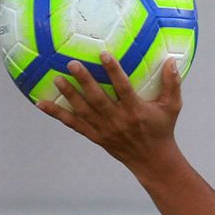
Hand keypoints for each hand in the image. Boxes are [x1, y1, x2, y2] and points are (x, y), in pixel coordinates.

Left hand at [37, 52, 182, 172]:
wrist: (152, 160)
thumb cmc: (162, 129)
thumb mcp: (172, 107)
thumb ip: (172, 83)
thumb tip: (172, 60)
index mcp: (136, 110)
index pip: (123, 88)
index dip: (113, 71)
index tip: (103, 54)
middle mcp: (118, 120)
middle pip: (98, 99)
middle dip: (84, 81)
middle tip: (71, 63)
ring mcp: (104, 130)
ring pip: (83, 111)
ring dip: (69, 95)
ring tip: (57, 78)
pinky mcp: (95, 137)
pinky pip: (73, 124)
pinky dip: (57, 114)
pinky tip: (41, 104)